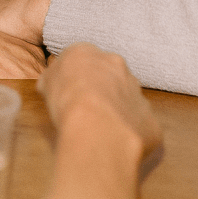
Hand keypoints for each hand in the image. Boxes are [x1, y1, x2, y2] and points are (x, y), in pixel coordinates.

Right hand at [38, 44, 163, 176]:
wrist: (98, 127)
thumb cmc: (67, 101)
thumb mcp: (47, 85)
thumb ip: (53, 78)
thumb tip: (52, 81)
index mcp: (89, 53)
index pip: (83, 59)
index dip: (76, 77)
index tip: (70, 93)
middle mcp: (118, 67)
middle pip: (110, 76)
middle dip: (101, 90)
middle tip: (88, 111)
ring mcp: (138, 92)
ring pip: (128, 99)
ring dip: (117, 110)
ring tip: (102, 131)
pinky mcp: (150, 119)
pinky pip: (139, 124)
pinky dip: (129, 132)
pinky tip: (116, 144)